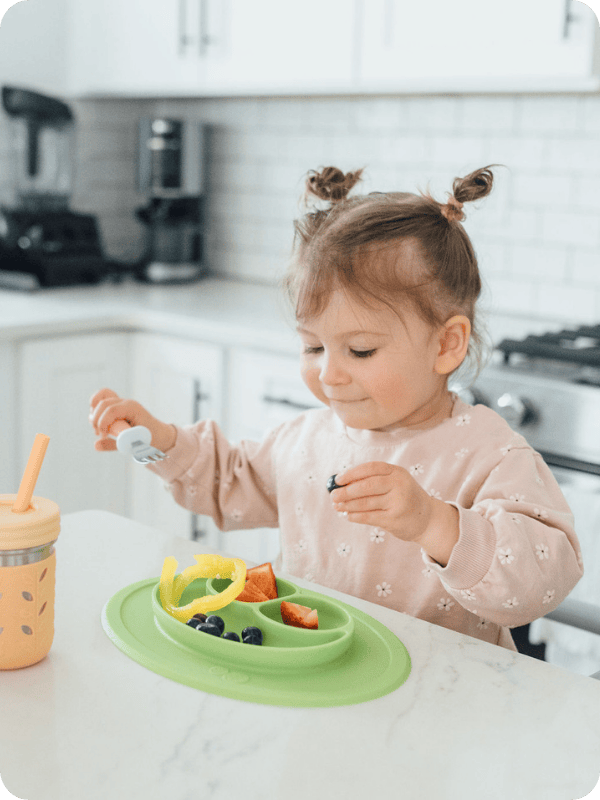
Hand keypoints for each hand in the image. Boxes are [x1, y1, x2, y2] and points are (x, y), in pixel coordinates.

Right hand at [89, 388, 176, 452]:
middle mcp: (126, 402)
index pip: (112, 410)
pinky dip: (96, 409)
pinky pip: (102, 399)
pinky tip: (97, 421)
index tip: (103, 436)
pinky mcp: (117, 406)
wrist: (159, 434)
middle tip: (99, 434)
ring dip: (95, 414)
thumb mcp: (133, 445)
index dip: (103, 423)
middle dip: (97, 419)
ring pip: (101, 399)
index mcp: (133, 408)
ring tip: (99, 429)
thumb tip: (96, 445)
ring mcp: (121, 403)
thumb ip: (113, 445)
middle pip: (103, 403)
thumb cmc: (150, 439)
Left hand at [329, 461, 459, 564]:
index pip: (371, 468)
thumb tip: (340, 484)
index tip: (338, 480)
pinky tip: (348, 515)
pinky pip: (369, 516)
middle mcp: (399, 485)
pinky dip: (356, 516)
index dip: (352, 473)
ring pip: (366, 502)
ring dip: (347, 505)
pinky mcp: (394, 519)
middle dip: (346, 491)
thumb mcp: (394, 483)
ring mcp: (398, 502)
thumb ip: (372, 481)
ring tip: (337, 506)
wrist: (427, 519)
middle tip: (333, 495)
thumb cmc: (403, 498)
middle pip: (367, 486)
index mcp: (397, 472)